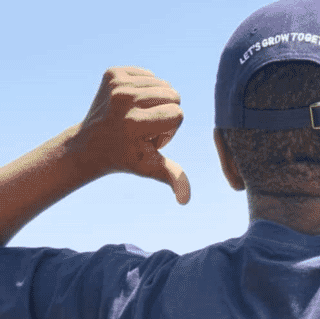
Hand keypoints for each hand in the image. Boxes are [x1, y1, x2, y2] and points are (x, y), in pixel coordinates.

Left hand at [78, 67, 189, 203]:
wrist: (91, 144)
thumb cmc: (127, 158)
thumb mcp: (151, 168)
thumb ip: (174, 178)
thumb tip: (185, 200)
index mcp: (135, 123)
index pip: (177, 114)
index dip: (170, 130)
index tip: (151, 139)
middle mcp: (124, 99)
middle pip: (173, 96)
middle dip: (166, 114)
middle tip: (145, 128)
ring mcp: (116, 84)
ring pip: (163, 85)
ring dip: (157, 103)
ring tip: (139, 117)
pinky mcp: (112, 73)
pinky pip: (149, 76)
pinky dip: (147, 90)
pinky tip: (133, 105)